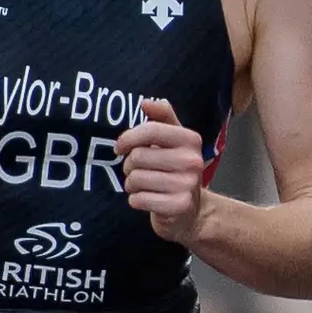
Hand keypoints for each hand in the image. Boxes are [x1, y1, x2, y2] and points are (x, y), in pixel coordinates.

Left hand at [118, 97, 210, 243]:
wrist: (190, 210)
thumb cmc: (175, 169)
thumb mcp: (172, 140)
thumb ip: (161, 118)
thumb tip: (146, 102)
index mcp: (190, 139)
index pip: (150, 130)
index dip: (128, 138)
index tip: (120, 147)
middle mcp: (192, 161)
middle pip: (138, 156)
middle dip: (130, 165)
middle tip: (138, 170)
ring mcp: (187, 185)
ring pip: (136, 179)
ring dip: (132, 184)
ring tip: (143, 185)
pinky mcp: (178, 206)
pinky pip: (139, 200)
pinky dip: (136, 200)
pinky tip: (147, 199)